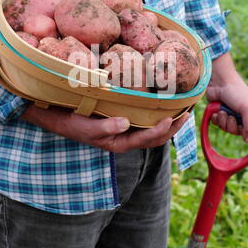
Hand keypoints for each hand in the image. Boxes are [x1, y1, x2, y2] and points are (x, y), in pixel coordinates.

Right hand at [21, 104, 189, 152]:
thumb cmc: (71, 123)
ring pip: (152, 130)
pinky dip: (157, 114)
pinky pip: (145, 121)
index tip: (172, 117)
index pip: (146, 139)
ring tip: (183, 109)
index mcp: (118, 143)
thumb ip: (105, 128)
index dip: (161, 130)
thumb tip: (126, 123)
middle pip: (155, 137)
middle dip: (173, 127)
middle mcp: (125, 138)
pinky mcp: (122, 121)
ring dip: (169, 121)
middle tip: (189, 113)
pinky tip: (163, 104)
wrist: (59, 117)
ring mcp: (125, 130)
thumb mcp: (85, 127)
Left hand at [206, 53, 247, 142]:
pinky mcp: (219, 112)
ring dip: (222, 121)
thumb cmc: (236, 91)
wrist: (218, 81)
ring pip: (226, 128)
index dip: (245, 131)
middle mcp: (242, 115)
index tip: (240, 127)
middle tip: (229, 116)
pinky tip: (216, 111)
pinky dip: (216, 118)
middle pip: (237, 131)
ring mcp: (230, 113)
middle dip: (231, 125)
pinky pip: (217, 123)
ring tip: (222, 111)